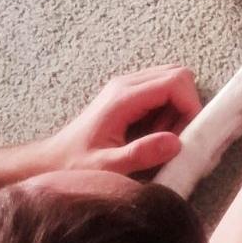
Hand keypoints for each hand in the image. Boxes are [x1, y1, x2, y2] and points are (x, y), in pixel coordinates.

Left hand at [36, 65, 202, 178]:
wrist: (50, 160)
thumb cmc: (75, 166)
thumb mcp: (107, 167)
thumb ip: (140, 154)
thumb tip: (176, 142)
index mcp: (123, 98)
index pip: (174, 81)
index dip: (190, 105)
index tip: (188, 135)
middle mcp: (126, 84)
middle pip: (177, 75)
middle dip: (186, 105)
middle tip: (176, 136)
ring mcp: (126, 87)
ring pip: (171, 82)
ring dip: (177, 110)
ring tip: (161, 138)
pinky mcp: (127, 95)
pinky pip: (161, 92)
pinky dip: (168, 111)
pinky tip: (153, 135)